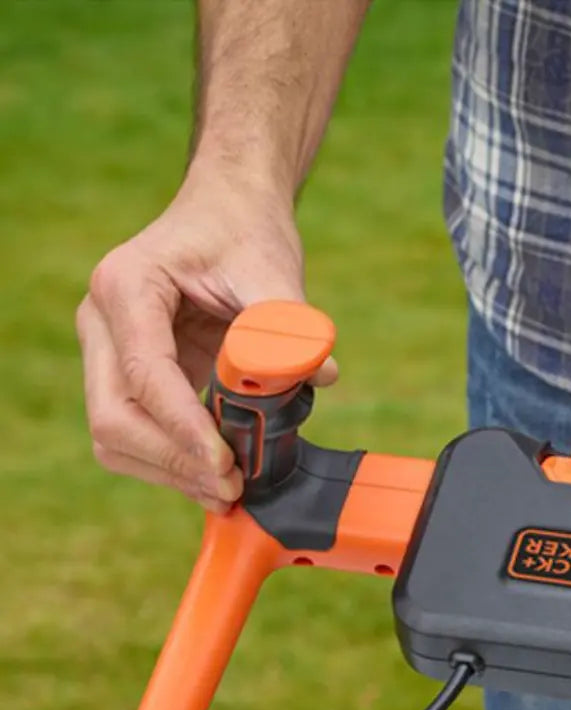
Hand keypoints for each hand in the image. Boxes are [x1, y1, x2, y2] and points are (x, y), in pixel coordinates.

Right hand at [76, 169, 336, 511]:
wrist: (229, 211)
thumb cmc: (245, 231)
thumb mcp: (271, 267)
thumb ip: (289, 322)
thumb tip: (321, 374)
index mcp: (127, 287)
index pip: (144, 374)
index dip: (183, 428)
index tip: (226, 464)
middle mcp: (104, 322)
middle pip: (113, 416)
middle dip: (172, 461)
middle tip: (231, 488)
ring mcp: (110, 352)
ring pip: (116, 436)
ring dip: (169, 472)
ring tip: (227, 491)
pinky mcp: (132, 376)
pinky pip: (138, 434)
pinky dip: (174, 462)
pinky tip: (217, 476)